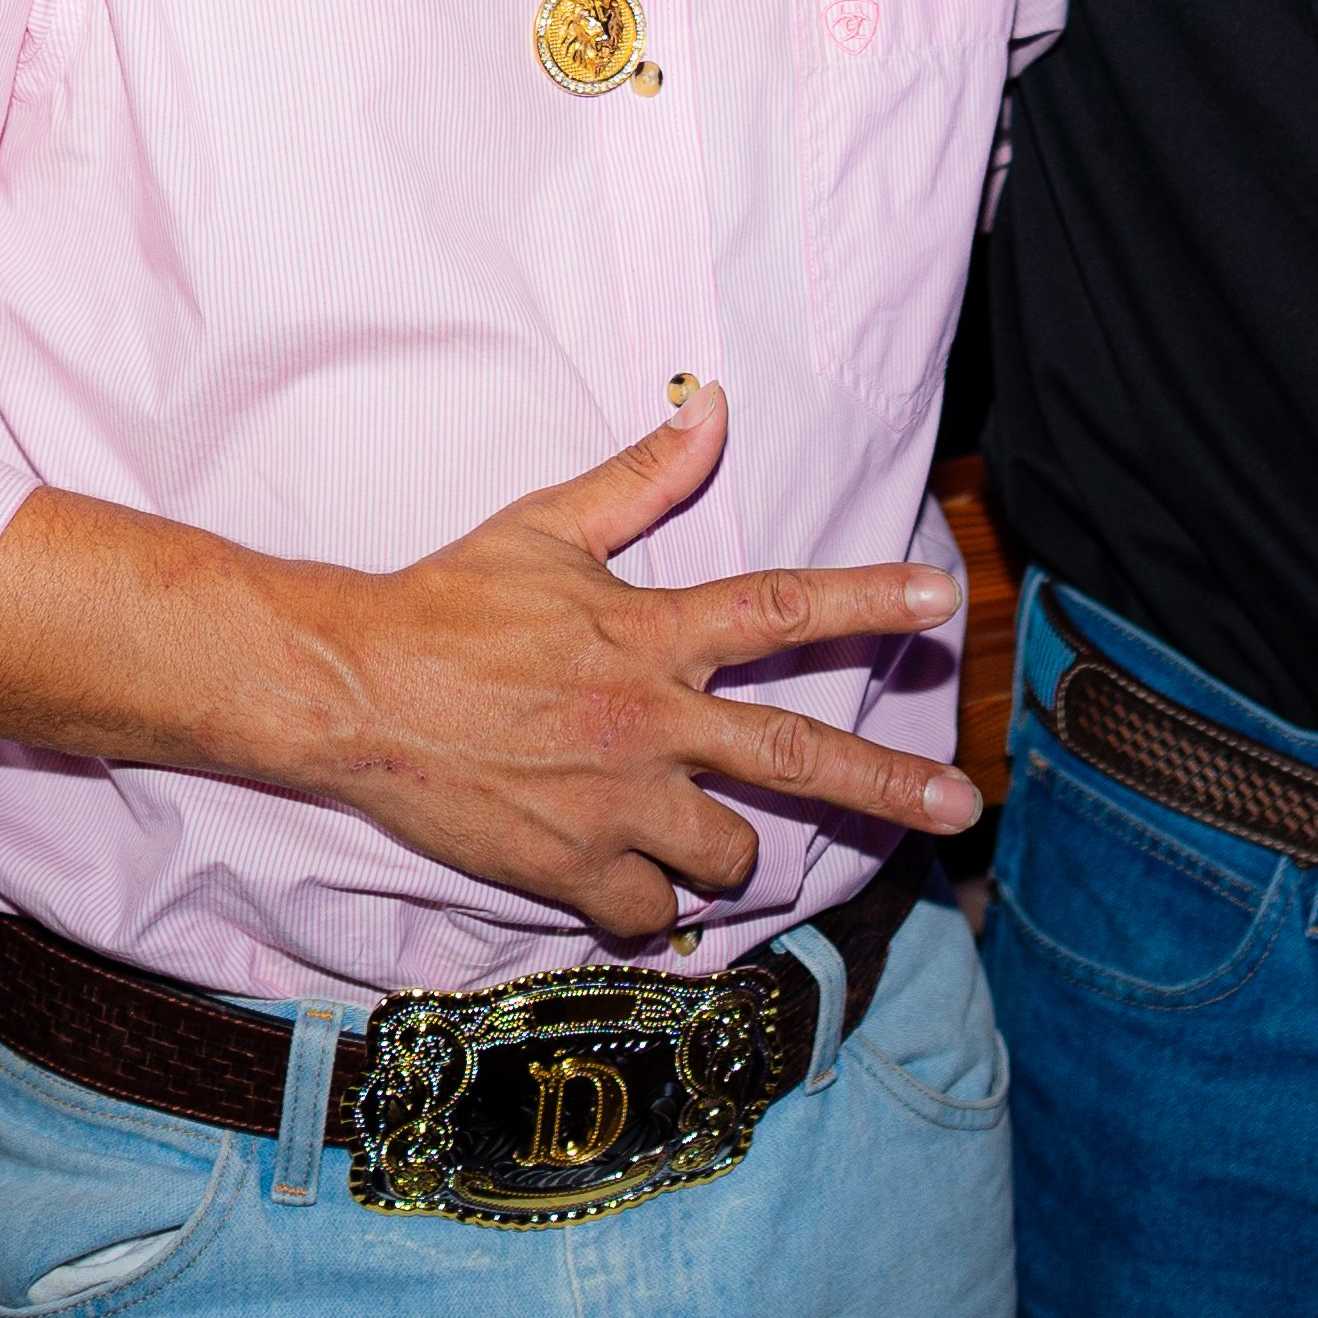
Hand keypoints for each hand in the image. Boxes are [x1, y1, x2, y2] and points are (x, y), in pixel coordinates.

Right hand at [0, 384, 978, 947]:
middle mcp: (650, 723)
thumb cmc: (449, 601)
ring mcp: (614, 806)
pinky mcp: (569, 872)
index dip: (869, 600)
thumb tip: (711, 407)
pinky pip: (651, 910)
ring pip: (729, 852)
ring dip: (726, 844)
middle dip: (891, 784)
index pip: (784, 611)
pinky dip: (648, 898)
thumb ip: (643, 478)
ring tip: (693, 822)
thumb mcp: (547, 525)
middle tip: (964, 805)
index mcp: (651, 632)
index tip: (942, 599)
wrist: (353, 692)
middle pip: (799, 758)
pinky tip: (625, 872)